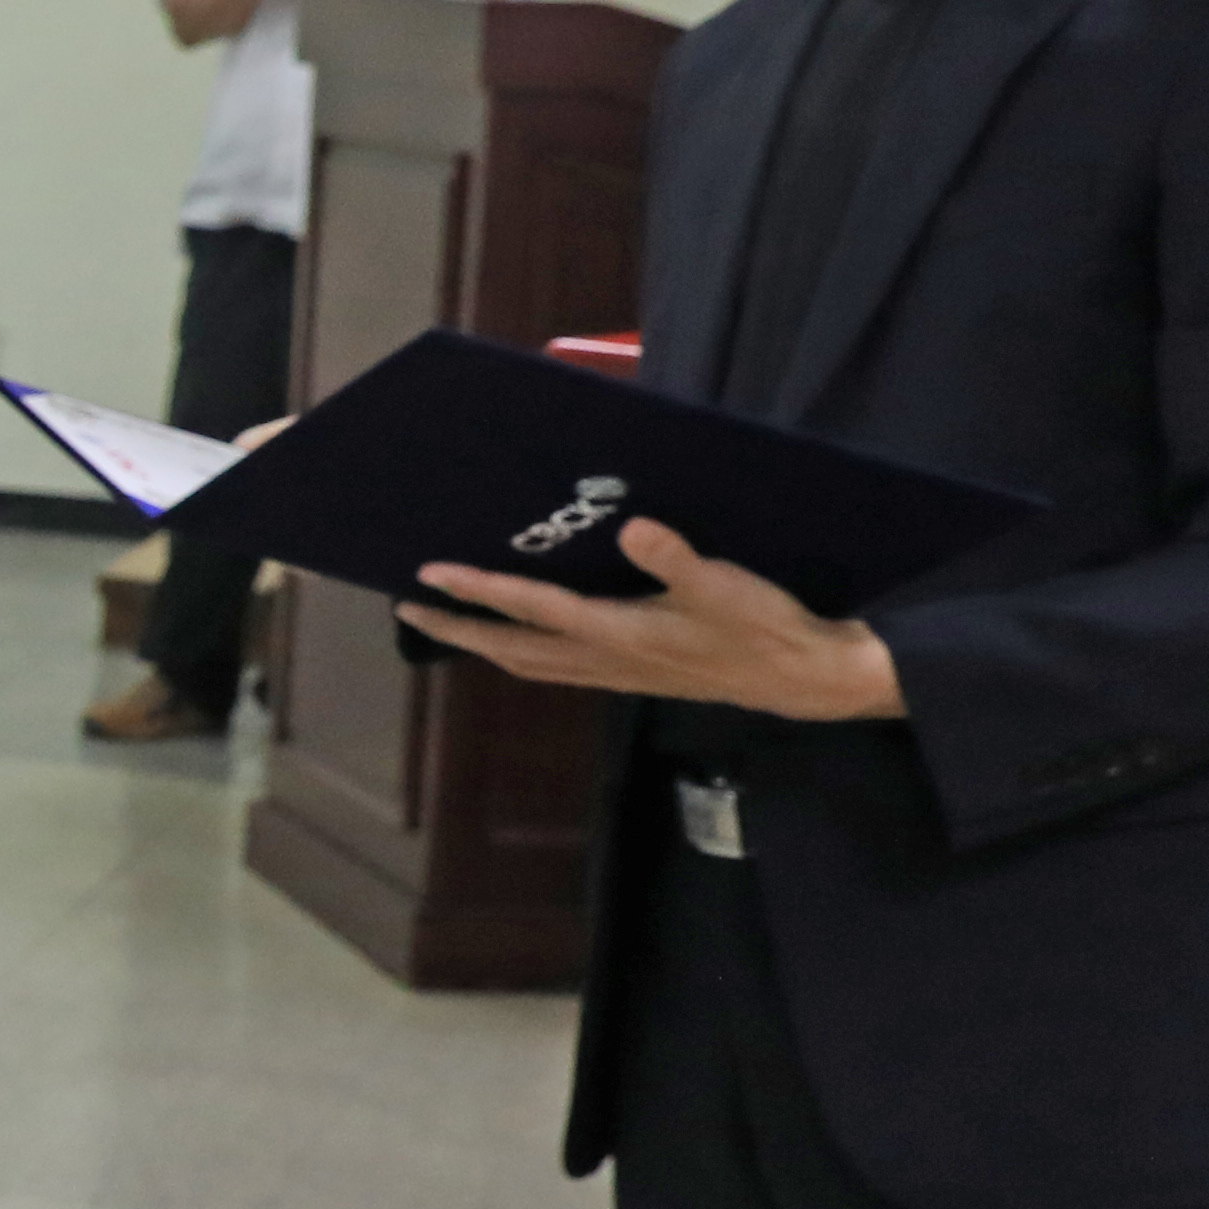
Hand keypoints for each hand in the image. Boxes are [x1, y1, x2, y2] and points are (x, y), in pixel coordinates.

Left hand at [396, 516, 904, 717]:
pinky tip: (518, 641)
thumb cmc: (764, 628)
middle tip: (406, 610)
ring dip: (483, 644)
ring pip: (529, 663)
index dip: (478, 591)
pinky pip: (556, 668)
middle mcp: (605, 658)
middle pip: (510, 647)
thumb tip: (634, 530)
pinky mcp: (631, 675)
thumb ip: (678, 559)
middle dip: (457, 629)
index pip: (531, 609)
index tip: (427, 576)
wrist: (801, 679)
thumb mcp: (726, 587)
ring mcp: (616, 672)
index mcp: (618, 633)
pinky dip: (521, 653)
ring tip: (446, 623)